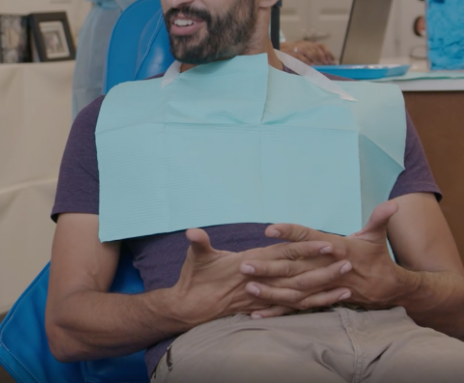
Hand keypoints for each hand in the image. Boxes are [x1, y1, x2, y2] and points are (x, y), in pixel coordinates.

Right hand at [167, 228, 338, 326]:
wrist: (191, 307)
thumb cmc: (194, 280)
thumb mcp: (196, 257)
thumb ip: (199, 243)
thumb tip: (192, 232)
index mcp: (251, 264)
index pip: (284, 255)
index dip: (306, 250)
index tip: (327, 245)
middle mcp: (262, 282)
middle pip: (299, 276)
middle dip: (324, 271)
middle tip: (348, 263)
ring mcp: (264, 297)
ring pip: (300, 294)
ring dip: (323, 290)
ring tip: (347, 285)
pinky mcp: (265, 307)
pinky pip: (294, 307)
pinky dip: (313, 305)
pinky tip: (329, 302)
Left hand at [242, 201, 413, 311]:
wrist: (390, 289)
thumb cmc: (377, 258)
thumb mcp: (376, 236)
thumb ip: (378, 219)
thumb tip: (392, 204)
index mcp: (337, 249)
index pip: (310, 238)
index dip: (291, 233)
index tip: (270, 229)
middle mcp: (327, 269)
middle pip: (295, 268)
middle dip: (270, 267)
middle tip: (245, 265)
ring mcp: (323, 288)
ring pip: (294, 291)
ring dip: (271, 290)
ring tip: (248, 286)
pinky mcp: (321, 300)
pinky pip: (297, 308)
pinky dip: (278, 311)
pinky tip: (256, 314)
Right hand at [282, 40, 335, 64]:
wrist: (271, 53)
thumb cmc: (287, 56)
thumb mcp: (300, 54)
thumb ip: (310, 57)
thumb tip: (325, 64)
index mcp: (305, 43)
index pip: (320, 45)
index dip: (328, 52)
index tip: (333, 61)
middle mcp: (301, 44)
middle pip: (315, 47)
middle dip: (322, 56)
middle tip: (327, 64)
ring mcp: (294, 47)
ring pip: (308, 50)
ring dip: (316, 58)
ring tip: (320, 65)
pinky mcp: (288, 53)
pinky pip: (299, 56)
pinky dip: (306, 61)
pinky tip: (310, 65)